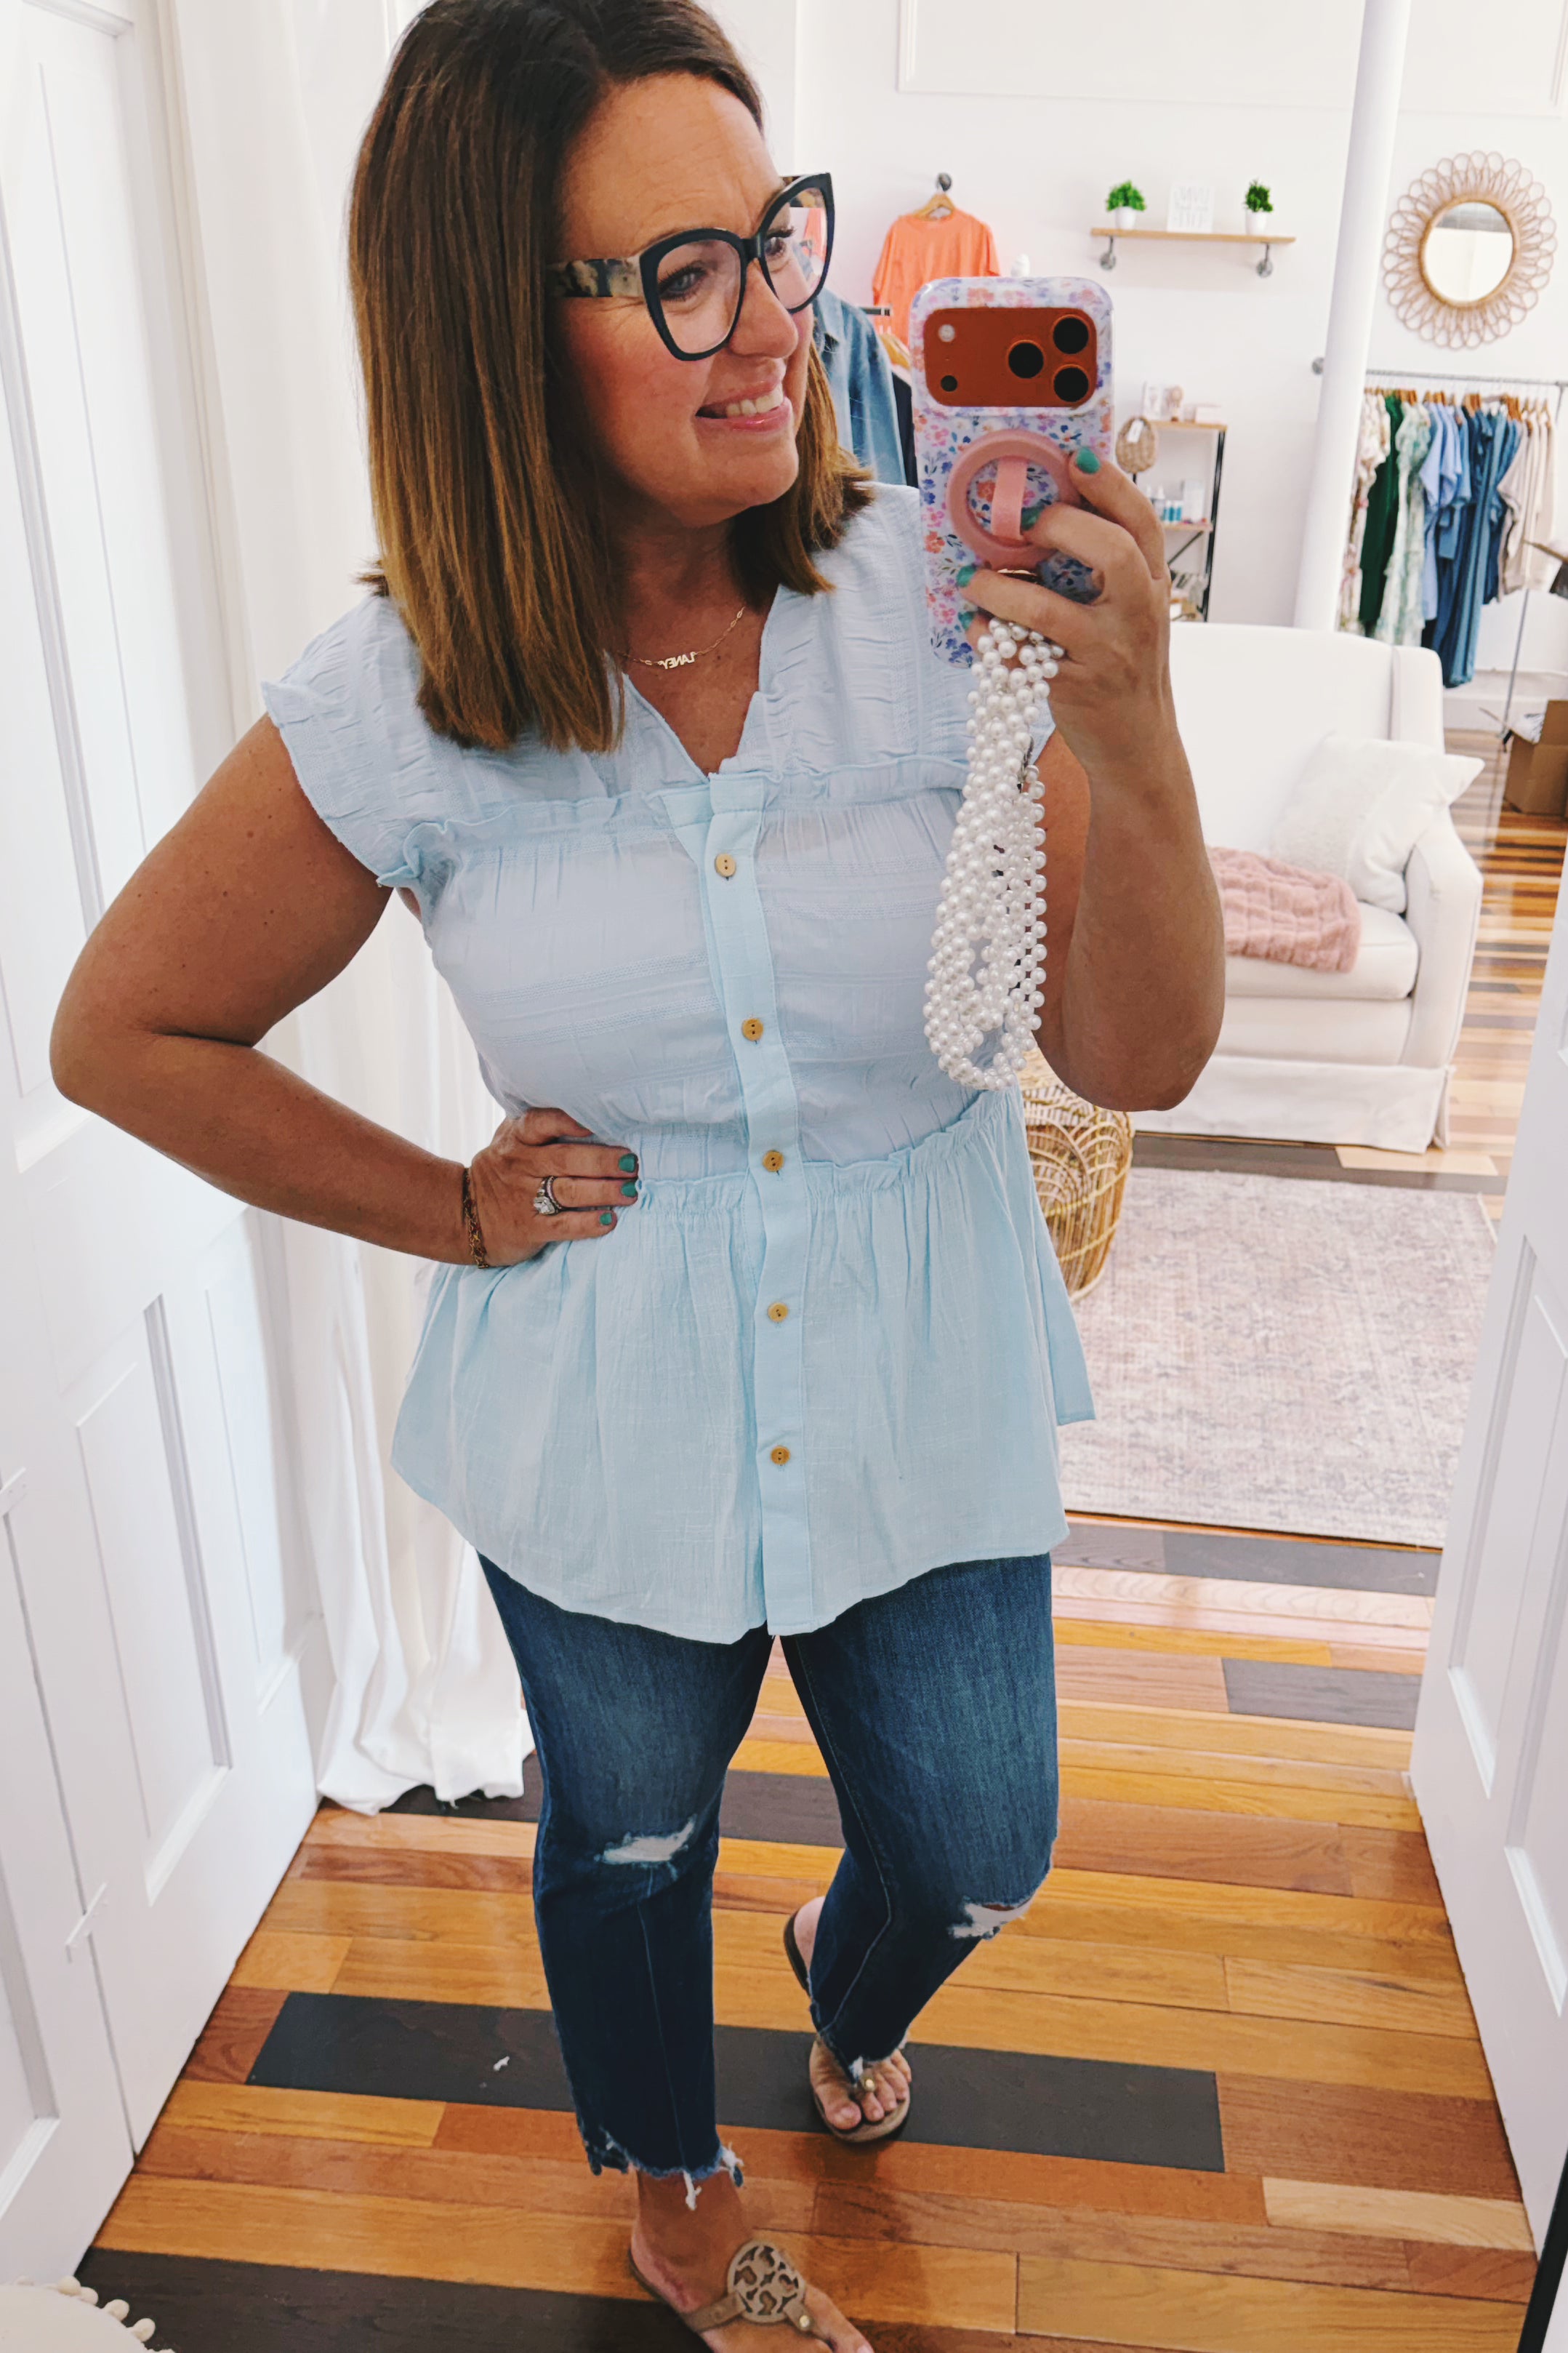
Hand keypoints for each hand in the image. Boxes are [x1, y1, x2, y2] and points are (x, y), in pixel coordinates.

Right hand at [466, 1107, 637, 1265]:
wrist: (463, 1215)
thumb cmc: (503, 1171)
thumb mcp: (511, 1141)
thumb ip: (541, 1126)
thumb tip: (592, 1108)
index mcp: (518, 1138)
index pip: (543, 1122)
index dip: (572, 1120)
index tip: (601, 1120)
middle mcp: (520, 1164)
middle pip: (566, 1158)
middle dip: (603, 1160)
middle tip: (632, 1162)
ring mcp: (524, 1197)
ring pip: (569, 1191)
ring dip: (604, 1190)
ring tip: (631, 1190)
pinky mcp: (529, 1228)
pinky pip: (563, 1225)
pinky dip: (589, 1223)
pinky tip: (610, 1220)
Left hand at [966, 454, 1174, 785]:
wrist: (1138, 748)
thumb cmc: (1124, 671)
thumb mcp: (1132, 615)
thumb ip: (1105, 573)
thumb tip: (1045, 521)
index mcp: (1155, 587)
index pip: (1142, 523)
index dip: (1111, 485)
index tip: (1076, 458)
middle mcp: (1140, 615)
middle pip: (1113, 551)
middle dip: (1061, 526)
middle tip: (1024, 525)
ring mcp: (1109, 654)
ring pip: (1048, 609)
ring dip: (999, 588)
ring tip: (972, 579)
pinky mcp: (1075, 689)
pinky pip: (1019, 656)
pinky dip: (989, 638)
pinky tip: (977, 627)